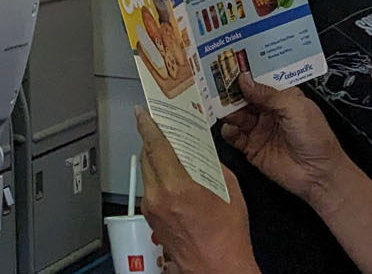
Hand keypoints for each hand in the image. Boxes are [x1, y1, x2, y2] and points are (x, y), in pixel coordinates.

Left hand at [136, 109, 256, 273]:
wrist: (218, 268)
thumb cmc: (227, 236)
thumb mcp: (229, 189)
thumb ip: (211, 164)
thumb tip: (201, 151)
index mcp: (177, 186)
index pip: (155, 145)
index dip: (147, 125)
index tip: (143, 113)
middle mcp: (158, 197)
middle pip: (146, 156)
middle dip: (153, 140)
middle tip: (162, 129)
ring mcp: (151, 209)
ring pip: (146, 172)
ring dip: (155, 159)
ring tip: (170, 153)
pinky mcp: (151, 219)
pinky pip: (149, 189)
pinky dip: (157, 178)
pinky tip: (172, 178)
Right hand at [217, 78, 345, 205]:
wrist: (318, 173)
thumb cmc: (315, 137)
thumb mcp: (294, 107)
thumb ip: (267, 94)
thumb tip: (244, 80)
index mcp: (281, 97)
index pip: (258, 81)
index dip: (245, 74)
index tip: (229, 66)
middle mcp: (268, 111)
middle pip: (243, 97)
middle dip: (231, 91)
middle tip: (217, 85)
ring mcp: (258, 129)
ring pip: (235, 114)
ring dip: (227, 110)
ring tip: (221, 107)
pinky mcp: (251, 147)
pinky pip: (233, 136)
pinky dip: (227, 130)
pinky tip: (229, 128)